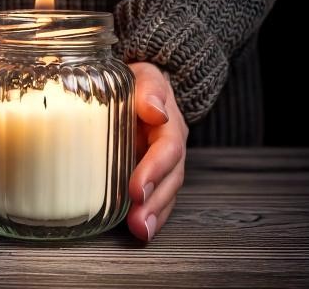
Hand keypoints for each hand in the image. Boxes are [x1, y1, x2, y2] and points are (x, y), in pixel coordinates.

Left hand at [126, 62, 187, 241]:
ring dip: (155, 214)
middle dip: (156, 202)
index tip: (137, 188)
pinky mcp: (152, 175)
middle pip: (171, 178)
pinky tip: (141, 231)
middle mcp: (171, 148)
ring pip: (166, 192)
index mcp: (169, 124)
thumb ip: (149, 89)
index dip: (154, 169)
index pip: (168, 149)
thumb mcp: (144, 75)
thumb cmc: (139, 82)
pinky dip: (151, 215)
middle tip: (139, 221)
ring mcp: (163, 164)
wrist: (142, 89)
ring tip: (141, 231)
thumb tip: (155, 110)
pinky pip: (156, 198)